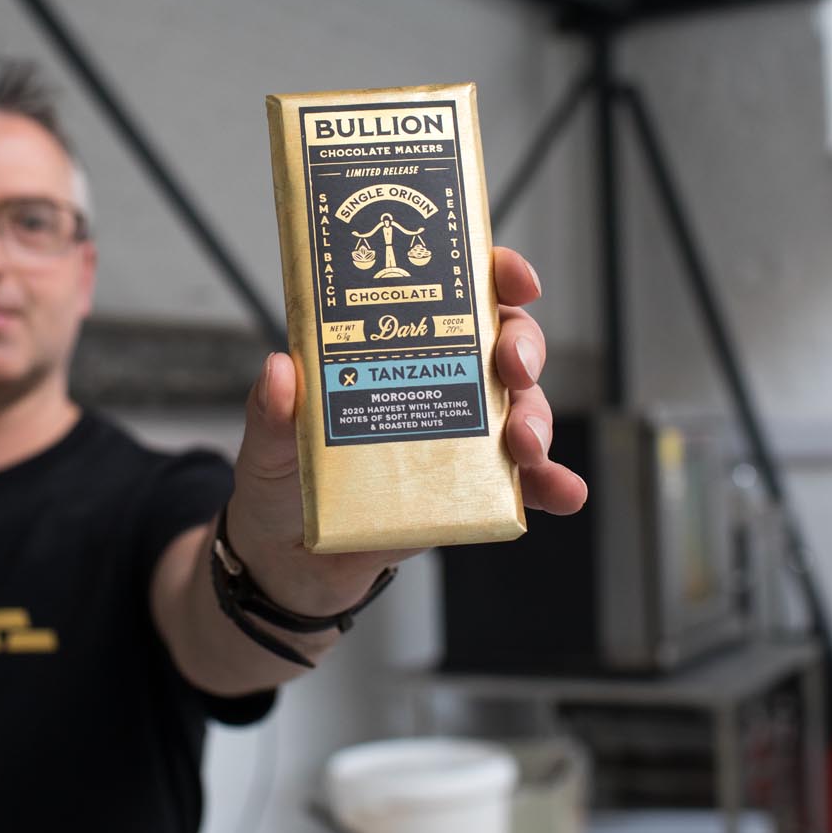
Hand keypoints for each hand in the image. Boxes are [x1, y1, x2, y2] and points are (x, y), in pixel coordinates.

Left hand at [226, 246, 586, 616]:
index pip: (453, 294)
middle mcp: (436, 380)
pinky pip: (523, 482)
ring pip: (520, 408)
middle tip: (513, 368)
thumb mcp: (268, 443)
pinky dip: (550, 484)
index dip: (493, 275)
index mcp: (394, 350)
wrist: (294, 557)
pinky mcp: (470, 489)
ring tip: (526, 447)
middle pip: (501, 344)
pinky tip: (563, 492)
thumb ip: (273, 412)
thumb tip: (280, 371)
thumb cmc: (284, 480)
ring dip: (537, 419)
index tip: (512, 277)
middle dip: (523, 346)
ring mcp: (458, 434)